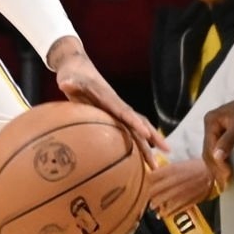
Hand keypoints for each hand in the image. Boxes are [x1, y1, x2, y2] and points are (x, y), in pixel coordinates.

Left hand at [47, 37, 162, 152]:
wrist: (78, 68)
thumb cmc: (72, 75)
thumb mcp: (69, 78)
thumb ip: (71, 82)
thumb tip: (66, 83)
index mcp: (109, 98)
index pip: (125, 112)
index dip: (135, 123)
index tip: (146, 134)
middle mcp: (118, 106)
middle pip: (140, 122)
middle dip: (153, 137)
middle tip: (167, 152)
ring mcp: (117, 111)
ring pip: (138, 129)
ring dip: (148, 146)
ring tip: (156, 165)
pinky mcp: (114, 116)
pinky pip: (129, 132)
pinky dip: (137, 144)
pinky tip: (141, 159)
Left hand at [143, 157, 215, 222]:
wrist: (214, 174)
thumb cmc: (199, 167)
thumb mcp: (180, 164)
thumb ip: (166, 170)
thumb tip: (155, 174)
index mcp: (172, 170)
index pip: (151, 177)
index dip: (146, 181)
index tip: (145, 183)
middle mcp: (173, 182)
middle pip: (152, 191)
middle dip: (148, 194)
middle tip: (147, 196)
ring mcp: (179, 193)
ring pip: (159, 202)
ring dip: (154, 204)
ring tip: (153, 206)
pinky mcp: (185, 202)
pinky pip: (171, 210)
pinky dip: (165, 213)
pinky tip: (162, 214)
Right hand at [202, 87, 233, 187]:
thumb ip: (228, 141)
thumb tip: (216, 157)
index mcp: (211, 121)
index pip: (209, 147)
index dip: (217, 163)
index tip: (227, 177)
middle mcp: (210, 124)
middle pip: (208, 151)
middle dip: (215, 168)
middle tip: (224, 184)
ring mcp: (216, 128)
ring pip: (212, 151)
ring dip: (217, 166)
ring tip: (224, 182)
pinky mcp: (223, 132)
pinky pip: (218, 149)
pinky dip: (220, 160)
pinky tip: (225, 169)